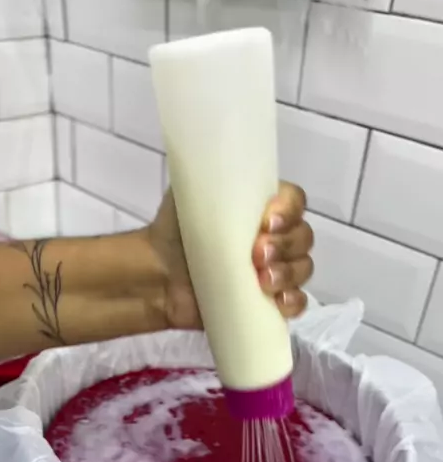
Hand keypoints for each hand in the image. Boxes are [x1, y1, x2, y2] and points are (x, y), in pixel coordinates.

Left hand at [149, 182, 312, 329]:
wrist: (158, 274)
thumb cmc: (176, 231)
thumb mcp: (192, 192)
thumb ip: (214, 174)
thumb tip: (221, 158)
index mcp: (263, 207)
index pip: (295, 201)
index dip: (289, 211)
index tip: (268, 222)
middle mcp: (275, 237)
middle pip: (303, 237)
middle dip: (286, 245)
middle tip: (257, 255)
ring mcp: (274, 271)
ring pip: (303, 268)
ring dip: (290, 273)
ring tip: (263, 280)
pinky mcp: (267, 303)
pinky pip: (297, 302)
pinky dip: (293, 301)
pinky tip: (279, 300)